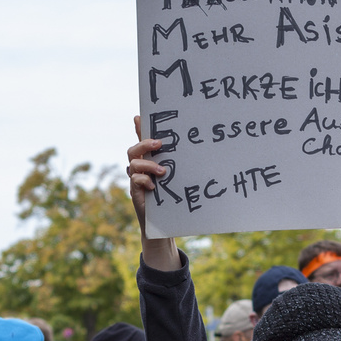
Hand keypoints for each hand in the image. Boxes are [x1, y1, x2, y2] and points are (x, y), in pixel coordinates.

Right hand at [127, 116, 179, 270]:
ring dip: (148, 164)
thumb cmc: (174, 198)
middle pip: (134, 149)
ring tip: (163, 171)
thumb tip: (206, 153)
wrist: (165, 223)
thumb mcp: (180, 180)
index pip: (142, 141)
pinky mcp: (136, 191)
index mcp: (150, 160)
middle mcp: (141, 167)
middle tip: (159, 144)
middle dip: (145, 143)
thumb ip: (183, 167)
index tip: (139, 116)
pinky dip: (143, 180)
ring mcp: (137, 179)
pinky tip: (153, 185)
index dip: (139, 128)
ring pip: (133, 163)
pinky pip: (134, 180)